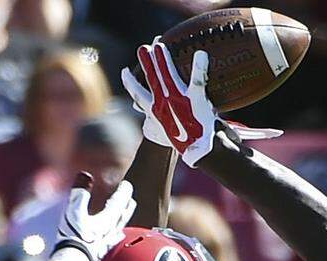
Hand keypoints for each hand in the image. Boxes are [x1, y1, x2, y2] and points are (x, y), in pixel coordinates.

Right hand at [54, 172, 135, 260]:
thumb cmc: (74, 238)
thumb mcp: (74, 212)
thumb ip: (80, 194)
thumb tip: (85, 175)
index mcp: (107, 219)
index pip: (119, 202)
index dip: (123, 192)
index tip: (126, 185)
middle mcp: (111, 231)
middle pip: (123, 216)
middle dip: (127, 206)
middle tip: (130, 200)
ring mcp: (107, 243)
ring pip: (119, 229)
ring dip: (122, 221)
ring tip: (122, 218)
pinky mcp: (102, 254)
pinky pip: (111, 241)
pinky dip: (113, 236)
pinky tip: (111, 240)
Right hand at [124, 42, 217, 166]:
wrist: (199, 150)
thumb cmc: (185, 143)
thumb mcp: (164, 136)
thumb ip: (153, 128)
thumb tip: (147, 124)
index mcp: (155, 112)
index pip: (138, 94)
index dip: (130, 83)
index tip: (125, 71)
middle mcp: (163, 104)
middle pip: (151, 79)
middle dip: (146, 62)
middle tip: (142, 48)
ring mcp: (179, 100)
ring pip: (167, 75)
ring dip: (162, 59)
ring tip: (159, 44)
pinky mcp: (196, 99)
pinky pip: (198, 80)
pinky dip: (199, 66)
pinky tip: (200, 53)